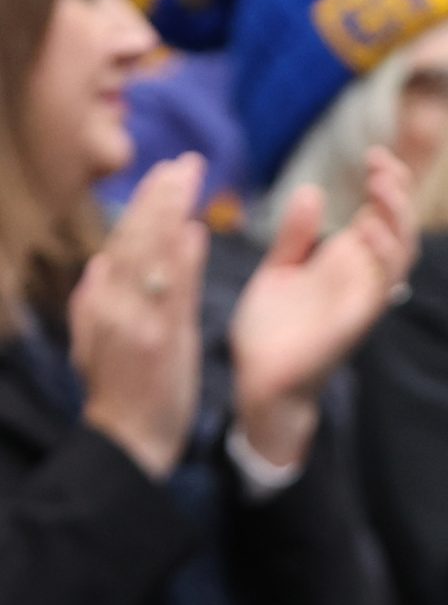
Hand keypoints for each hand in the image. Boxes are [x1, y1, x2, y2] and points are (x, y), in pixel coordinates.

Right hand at [73, 154, 207, 479]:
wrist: (129, 441)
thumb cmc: (121, 394)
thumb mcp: (95, 344)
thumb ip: (94, 303)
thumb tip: (97, 264)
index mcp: (100, 304)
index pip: (123, 243)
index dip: (144, 207)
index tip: (165, 175)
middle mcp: (113, 306)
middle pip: (135, 238)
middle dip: (158, 197)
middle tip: (183, 163)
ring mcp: (137, 320)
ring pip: (150, 254)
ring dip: (169, 212)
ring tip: (188, 178)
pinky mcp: (162, 340)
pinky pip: (172, 291)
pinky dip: (181, 259)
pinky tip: (195, 232)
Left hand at [231, 149, 419, 470]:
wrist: (259, 382)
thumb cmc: (271, 332)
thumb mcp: (278, 270)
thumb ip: (295, 235)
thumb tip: (312, 191)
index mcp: (347, 263)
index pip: (383, 216)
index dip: (388, 185)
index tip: (374, 155)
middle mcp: (363, 278)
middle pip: (402, 229)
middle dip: (399, 193)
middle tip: (380, 163)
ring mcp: (363, 299)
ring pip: (403, 253)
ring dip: (397, 218)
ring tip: (380, 185)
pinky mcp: (355, 321)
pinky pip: (382, 287)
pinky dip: (381, 256)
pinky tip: (365, 229)